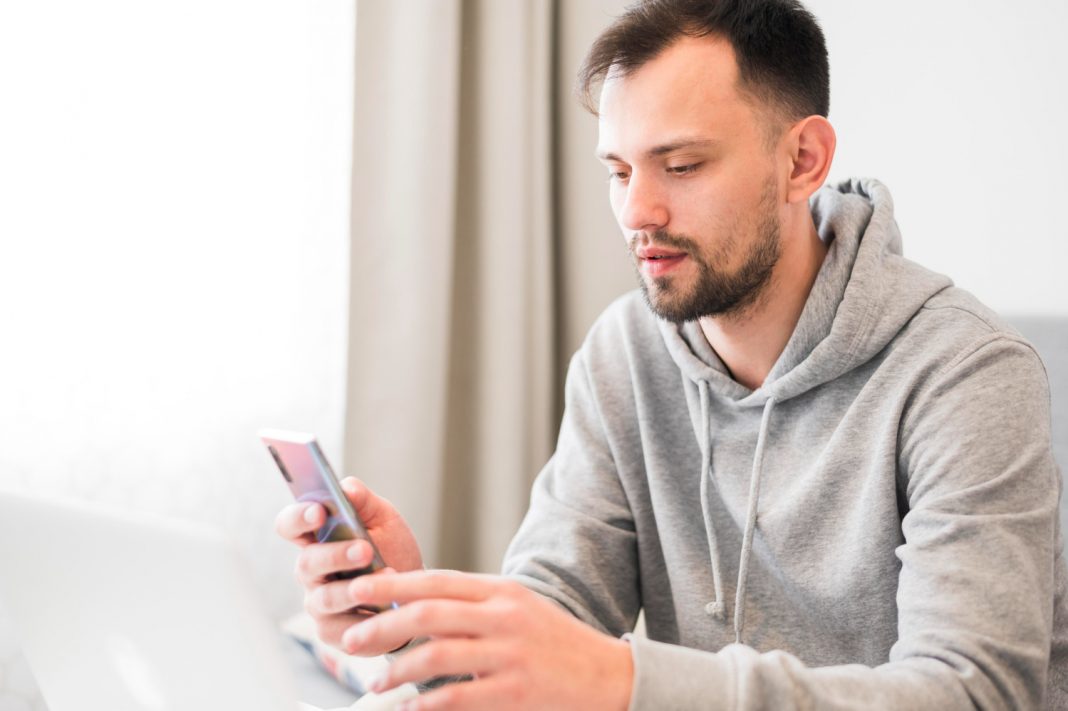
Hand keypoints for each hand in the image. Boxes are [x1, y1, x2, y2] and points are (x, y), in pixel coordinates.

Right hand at [274, 476, 423, 650]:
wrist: (415, 592)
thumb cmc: (392, 550)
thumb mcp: (384, 520)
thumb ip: (364, 502)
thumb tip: (347, 486)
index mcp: (316, 538)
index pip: (290, 525)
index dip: (298, 518)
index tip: (319, 511)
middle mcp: (311, 572)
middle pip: (308, 563)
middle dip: (335, 555)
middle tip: (365, 549)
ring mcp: (319, 603)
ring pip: (325, 598)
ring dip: (352, 589)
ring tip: (382, 578)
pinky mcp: (332, 632)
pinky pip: (343, 629)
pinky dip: (365, 619)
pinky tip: (385, 610)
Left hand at [341, 571, 633, 710]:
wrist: (607, 677)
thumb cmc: (553, 642)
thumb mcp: (517, 608)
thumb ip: (472, 604)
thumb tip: (412, 603)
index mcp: (501, 591)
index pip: (437, 579)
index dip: (392, 583)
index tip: (357, 587)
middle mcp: (505, 617)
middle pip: (429, 613)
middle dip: (381, 625)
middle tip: (351, 639)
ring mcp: (511, 656)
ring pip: (437, 654)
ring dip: (397, 669)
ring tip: (377, 681)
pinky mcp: (516, 693)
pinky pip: (458, 698)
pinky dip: (427, 703)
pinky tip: (412, 707)